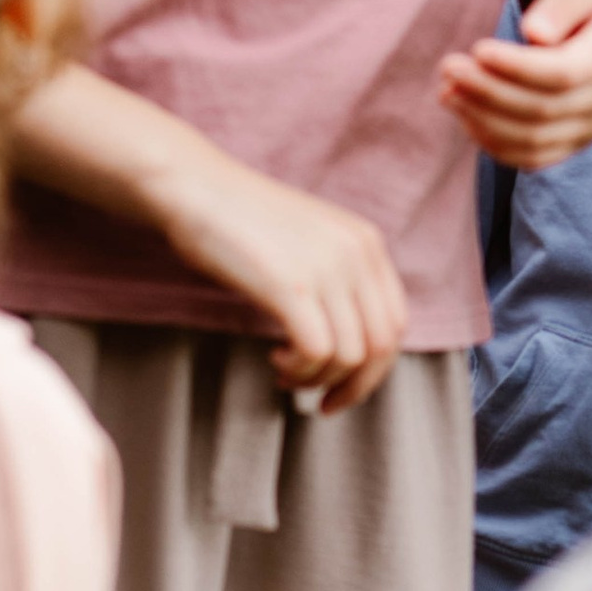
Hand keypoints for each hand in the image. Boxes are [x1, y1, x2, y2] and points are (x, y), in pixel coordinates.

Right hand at [155, 150, 408, 411]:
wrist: (196, 188)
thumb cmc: (242, 222)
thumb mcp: (311, 243)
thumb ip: (338, 280)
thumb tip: (350, 347)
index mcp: (366, 243)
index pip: (396, 324)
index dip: (374, 368)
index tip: (342, 386)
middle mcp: (356, 254)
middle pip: (381, 347)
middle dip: (353, 387)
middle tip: (320, 402)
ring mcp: (326, 268)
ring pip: (349, 357)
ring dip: (317, 379)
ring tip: (285, 372)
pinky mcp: (291, 285)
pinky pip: (317, 353)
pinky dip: (300, 370)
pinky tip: (276, 360)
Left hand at [439, 0, 591, 170]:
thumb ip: (563, 4)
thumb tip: (534, 33)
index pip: (563, 74)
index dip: (517, 68)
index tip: (478, 49)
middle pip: (542, 111)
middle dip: (488, 93)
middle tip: (449, 68)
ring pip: (534, 141)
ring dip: (483, 121)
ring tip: (448, 92)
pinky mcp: (575, 142)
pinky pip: (534, 157)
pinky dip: (494, 144)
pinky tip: (466, 116)